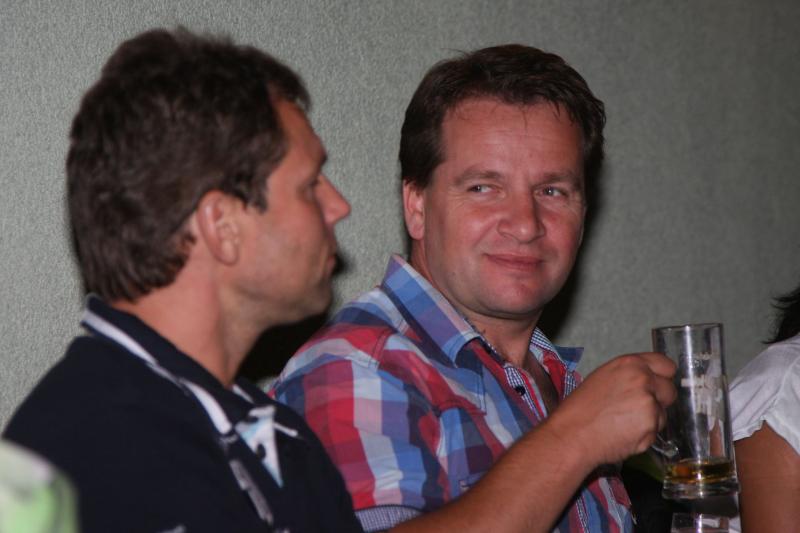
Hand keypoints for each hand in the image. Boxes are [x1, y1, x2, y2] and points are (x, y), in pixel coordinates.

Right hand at [546, 352, 676, 465]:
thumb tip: (647, 381)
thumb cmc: (580, 408)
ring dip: (650, 420)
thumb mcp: (603, 378)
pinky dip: (644, 436)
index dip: (663, 377)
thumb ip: (629, 375)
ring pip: (663, 414)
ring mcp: (650, 404)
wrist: (572, 434)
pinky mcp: (651, 427)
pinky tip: (624, 434)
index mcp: (630, 364)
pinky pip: (655, 432)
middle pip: (670, 390)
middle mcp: (643, 380)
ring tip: (624, 423)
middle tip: (638, 408)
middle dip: (659, 400)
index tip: (659, 384)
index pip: (666, 365)